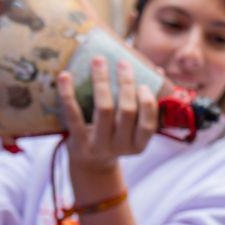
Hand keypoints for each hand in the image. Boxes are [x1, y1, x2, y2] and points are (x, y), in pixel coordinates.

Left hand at [57, 56, 157, 175]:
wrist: (90, 164)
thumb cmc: (116, 137)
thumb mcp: (132, 130)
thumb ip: (145, 103)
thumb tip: (158, 71)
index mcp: (138, 145)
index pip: (148, 124)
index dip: (147, 103)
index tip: (143, 85)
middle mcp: (120, 147)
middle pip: (127, 111)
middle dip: (126, 83)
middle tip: (122, 62)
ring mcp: (98, 146)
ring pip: (104, 109)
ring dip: (102, 81)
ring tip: (99, 60)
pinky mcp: (77, 142)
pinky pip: (73, 115)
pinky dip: (68, 94)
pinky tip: (65, 76)